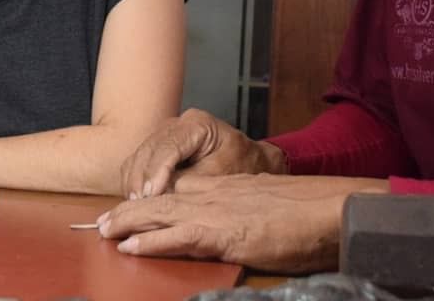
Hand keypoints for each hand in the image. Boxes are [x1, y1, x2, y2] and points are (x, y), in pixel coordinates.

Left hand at [98, 173, 388, 271]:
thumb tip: (236, 225)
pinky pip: (179, 237)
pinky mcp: (224, 234)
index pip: (180, 189)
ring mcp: (219, 212)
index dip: (152, 198)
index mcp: (228, 186)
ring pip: (162, 214)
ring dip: (129, 224)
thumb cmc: (309, 212)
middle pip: (162, 199)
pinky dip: (151, 242)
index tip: (132, 206)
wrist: (331, 207)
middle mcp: (217, 194)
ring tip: (103, 232)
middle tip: (102, 221)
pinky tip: (131, 247)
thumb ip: (246, 211)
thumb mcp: (269, 204)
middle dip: (130, 211)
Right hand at [120, 108, 285, 198]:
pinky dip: (134, 181)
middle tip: (136, 207)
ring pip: (138, 156)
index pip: (168, 146)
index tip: (149, 195)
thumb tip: (158, 198)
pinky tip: (136, 202)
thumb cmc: (241, 167)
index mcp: (197, 124)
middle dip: (140, 179)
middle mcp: (177, 124)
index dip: (155, 171)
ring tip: (134, 208)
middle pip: (148, 150)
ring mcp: (165, 133)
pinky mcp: (158, 147)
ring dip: (133, 182)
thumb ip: (190, 184)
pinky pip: (138, 162)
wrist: (250, 161)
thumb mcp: (220, 176)